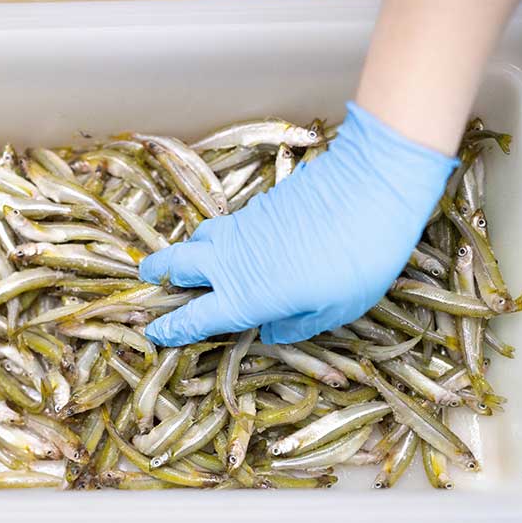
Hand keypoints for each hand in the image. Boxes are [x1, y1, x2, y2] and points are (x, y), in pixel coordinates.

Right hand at [139, 102, 457, 346]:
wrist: (372, 188)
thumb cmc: (360, 259)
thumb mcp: (335, 310)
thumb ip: (296, 326)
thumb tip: (271, 333)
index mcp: (247, 297)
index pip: (194, 318)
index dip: (171, 329)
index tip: (154, 334)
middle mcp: (232, 262)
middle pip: (176, 266)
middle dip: (158, 275)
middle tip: (150, 281)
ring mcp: (241, 228)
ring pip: (198, 239)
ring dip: (187, 251)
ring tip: (191, 261)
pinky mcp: (258, 205)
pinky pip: (225, 225)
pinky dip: (218, 236)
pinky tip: (234, 242)